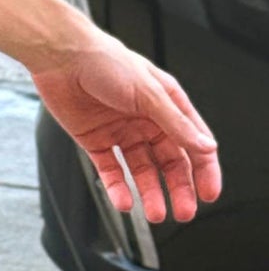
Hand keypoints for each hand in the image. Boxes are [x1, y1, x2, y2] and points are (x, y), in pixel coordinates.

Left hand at [30, 24, 220, 224]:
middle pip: (169, 162)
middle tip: (185, 211)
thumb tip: (206, 147)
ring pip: (142, 170)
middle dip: (179, 188)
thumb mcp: (148, 93)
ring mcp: (121, 132)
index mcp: (166, 104)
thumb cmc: (105, 61)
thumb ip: (176, 124)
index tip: (208, 194)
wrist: (61, 56)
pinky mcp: (95, 140)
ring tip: (156, 213)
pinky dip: (118, 188)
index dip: (204, 169)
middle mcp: (145, 120)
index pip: (193, 142)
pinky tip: (125, 201)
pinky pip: (110, 170)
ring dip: (150, 192)